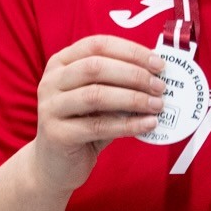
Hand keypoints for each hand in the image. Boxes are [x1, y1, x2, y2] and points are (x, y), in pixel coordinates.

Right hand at [30, 36, 165, 196]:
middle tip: (160, 86)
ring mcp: (50, 107)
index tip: (158, 63)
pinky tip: (148, 124)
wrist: (55, 165)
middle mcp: (51, 81)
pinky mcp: (57, 134)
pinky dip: (128, 124)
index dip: (130, 51)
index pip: (97, 45)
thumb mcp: (99, 97)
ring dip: (133, 98)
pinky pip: (98, 126)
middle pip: (95, 67)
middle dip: (134, 74)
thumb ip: (119, 82)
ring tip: (157, 105)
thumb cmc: (84, 124)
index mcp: (61, 63)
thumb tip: (157, 71)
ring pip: (96, 95)